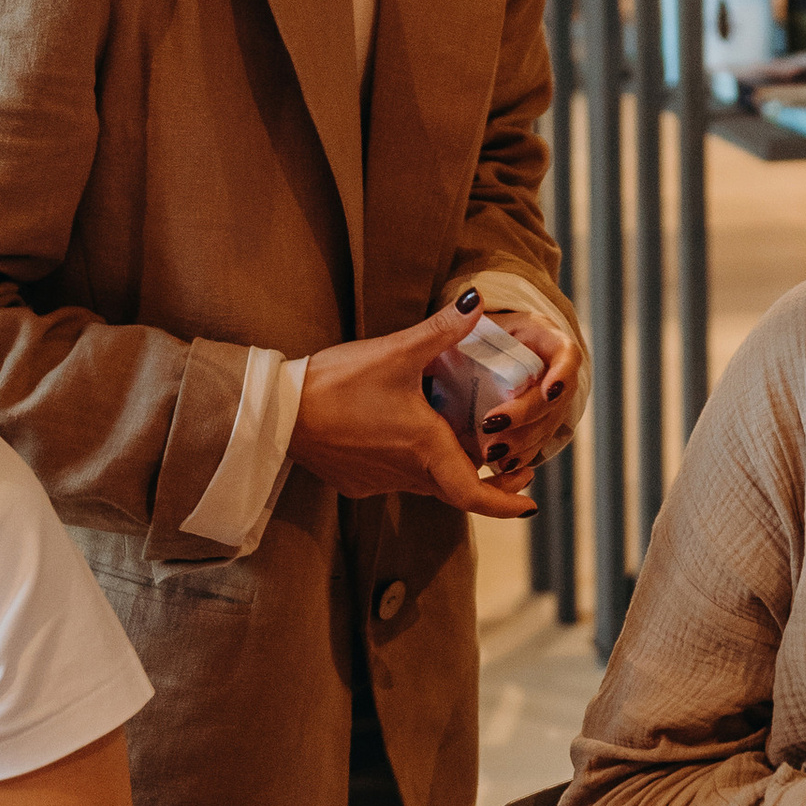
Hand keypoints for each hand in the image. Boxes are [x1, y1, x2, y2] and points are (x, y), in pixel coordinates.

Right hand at [291, 301, 536, 520]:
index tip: (530, 504)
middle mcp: (405, 474)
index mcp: (424, 448)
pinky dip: (411, 465)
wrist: (276, 412)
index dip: (506, 504)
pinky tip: (406, 438)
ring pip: (426, 484)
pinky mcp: (354, 482)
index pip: (475, 494)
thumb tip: (478, 301)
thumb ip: (441, 329)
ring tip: (463, 444)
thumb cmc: (335, 383)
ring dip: (447, 470)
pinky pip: (394, 479)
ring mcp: (377, 482)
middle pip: (455, 490)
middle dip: (487, 483)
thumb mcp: (395, 351)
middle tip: (510, 467)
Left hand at [469, 300, 581, 483]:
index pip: (567, 356)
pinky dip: (519, 456)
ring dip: (523, 442)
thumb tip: (470, 298)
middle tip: (493, 424)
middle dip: (527, 415)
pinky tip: (499, 468)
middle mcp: (556, 373)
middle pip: (555, 400)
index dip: (562, 374)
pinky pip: (536, 445)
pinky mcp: (539, 425)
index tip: (547, 388)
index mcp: (547, 341)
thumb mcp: (474, 322)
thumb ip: (468, 317)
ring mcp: (552, 403)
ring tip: (492, 452)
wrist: (482, 354)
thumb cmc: (479, 334)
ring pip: (547, 427)